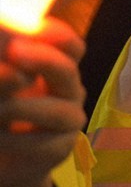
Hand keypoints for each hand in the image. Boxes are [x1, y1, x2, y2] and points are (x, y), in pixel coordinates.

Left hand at [0, 18, 85, 186]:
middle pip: (68, 71)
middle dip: (43, 60)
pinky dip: (17, 140)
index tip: (29, 32)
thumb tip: (9, 52)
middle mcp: (67, 89)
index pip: (68, 46)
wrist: (0, 153)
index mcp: (52, 65)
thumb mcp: (0, 75)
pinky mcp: (61, 149)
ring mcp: (68, 120)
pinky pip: (46, 145)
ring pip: (59, 112)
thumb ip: (2, 58)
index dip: (55, 36)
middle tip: (15, 51)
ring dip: (21, 108)